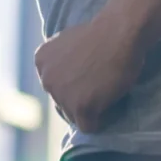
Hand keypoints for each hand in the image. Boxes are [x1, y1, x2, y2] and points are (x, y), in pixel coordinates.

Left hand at [34, 14, 144, 132]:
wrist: (119, 33)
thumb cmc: (101, 34)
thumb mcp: (68, 44)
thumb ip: (62, 62)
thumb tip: (67, 78)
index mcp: (41, 60)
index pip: (54, 85)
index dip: (72, 84)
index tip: (88, 76)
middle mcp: (46, 79)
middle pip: (61, 102)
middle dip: (77, 98)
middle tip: (98, 86)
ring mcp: (61, 94)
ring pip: (73, 116)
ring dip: (89, 109)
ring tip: (105, 93)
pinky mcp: (79, 107)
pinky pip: (88, 127)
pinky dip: (99, 121)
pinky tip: (108, 105)